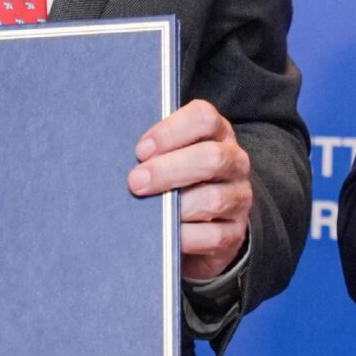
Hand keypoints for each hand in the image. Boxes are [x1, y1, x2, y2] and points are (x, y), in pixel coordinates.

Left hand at [129, 98, 253, 281]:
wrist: (201, 223)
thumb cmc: (174, 180)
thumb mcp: (167, 157)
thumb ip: (153, 151)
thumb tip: (116, 155)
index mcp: (217, 134)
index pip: (204, 118)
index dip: (171, 131)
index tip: (140, 150)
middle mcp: (235, 161)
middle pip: (212, 157)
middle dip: (168, 170)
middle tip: (135, 182)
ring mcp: (239, 197)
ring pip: (213, 199)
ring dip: (175, 206)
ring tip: (149, 213)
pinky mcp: (235, 232)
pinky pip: (212, 235)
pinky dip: (184, 237)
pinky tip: (163, 236)